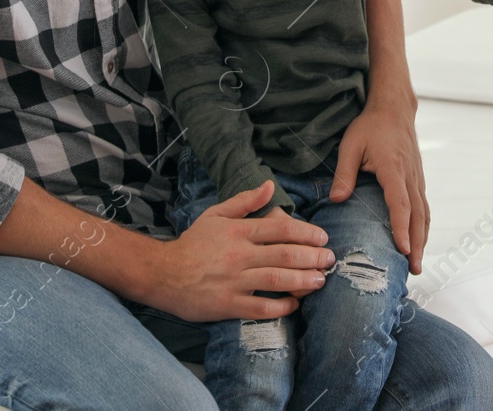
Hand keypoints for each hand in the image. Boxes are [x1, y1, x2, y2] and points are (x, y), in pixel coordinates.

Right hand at [143, 181, 335, 321]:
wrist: (162, 273)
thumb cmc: (193, 243)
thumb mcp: (216, 214)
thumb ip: (245, 201)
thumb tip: (270, 185)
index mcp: (238, 231)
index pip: (280, 229)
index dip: (306, 233)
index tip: (323, 238)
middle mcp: (239, 255)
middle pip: (284, 254)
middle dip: (312, 257)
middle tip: (330, 260)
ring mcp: (233, 281)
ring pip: (276, 279)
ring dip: (303, 280)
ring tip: (321, 280)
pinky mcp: (227, 304)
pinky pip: (259, 307)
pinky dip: (280, 307)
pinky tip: (294, 305)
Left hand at [330, 97, 430, 275]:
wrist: (395, 108)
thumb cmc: (371, 125)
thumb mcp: (351, 145)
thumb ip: (344, 173)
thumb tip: (336, 200)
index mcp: (393, 168)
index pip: (400, 202)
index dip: (401, 227)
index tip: (402, 249)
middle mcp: (410, 176)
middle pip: (418, 215)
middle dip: (417, 244)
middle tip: (413, 269)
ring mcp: (418, 178)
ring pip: (424, 214)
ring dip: (423, 240)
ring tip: (416, 264)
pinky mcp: (418, 179)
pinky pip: (423, 207)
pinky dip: (423, 228)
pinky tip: (418, 242)